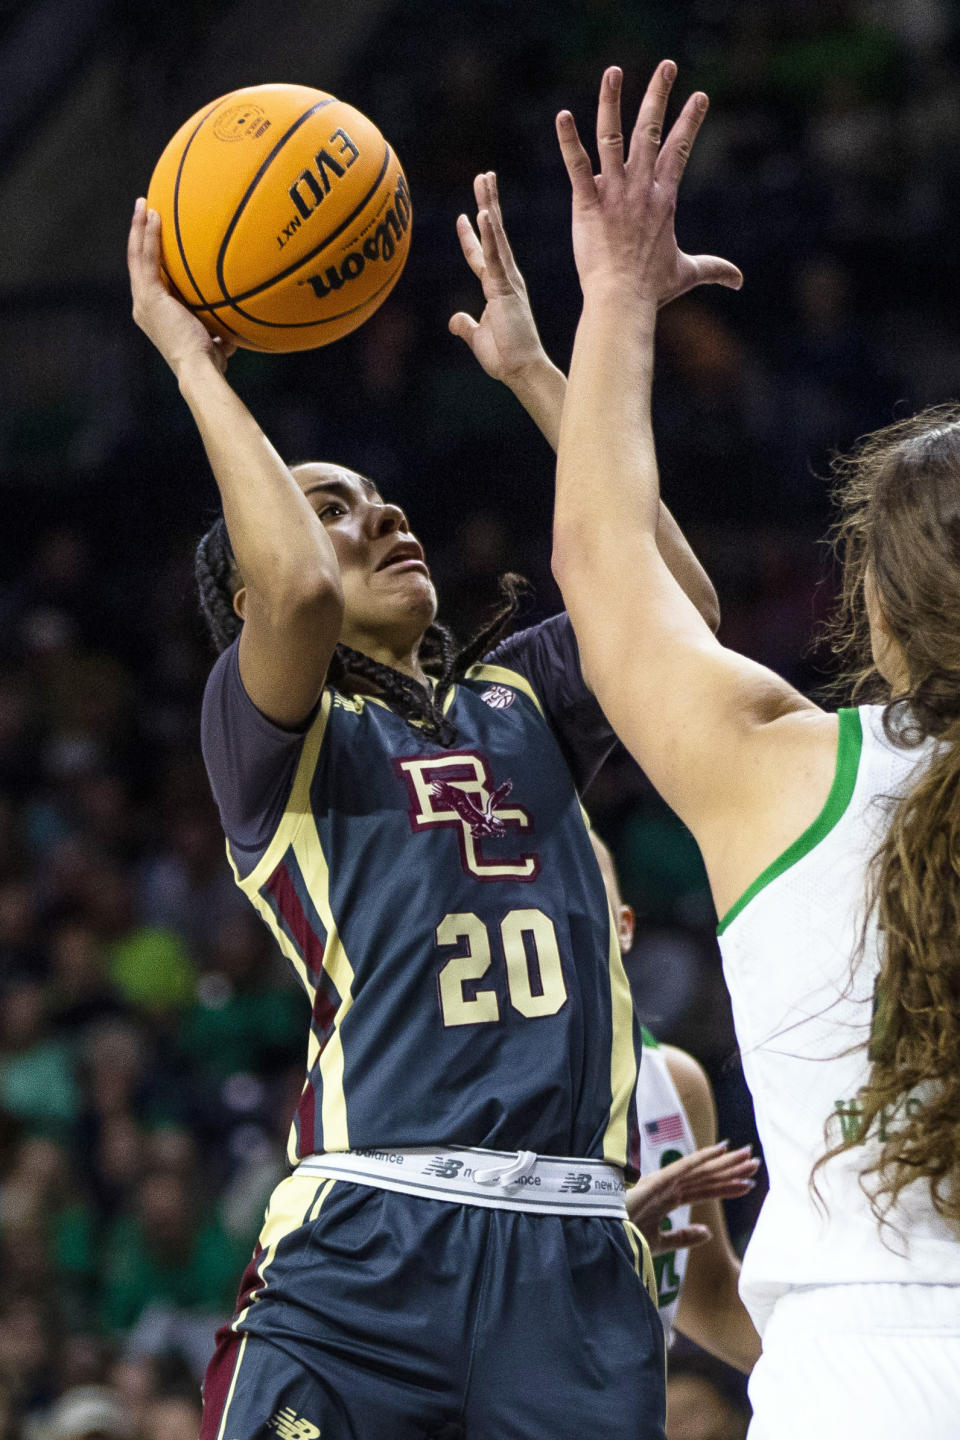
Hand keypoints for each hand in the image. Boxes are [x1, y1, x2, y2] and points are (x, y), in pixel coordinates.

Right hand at [127, 198, 235, 377]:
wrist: (199, 369)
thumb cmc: (209, 363)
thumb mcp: (213, 343)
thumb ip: (217, 334)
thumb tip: (233, 337)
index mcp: (153, 313)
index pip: (148, 277)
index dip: (149, 254)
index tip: (154, 233)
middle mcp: (142, 305)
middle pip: (137, 261)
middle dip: (138, 233)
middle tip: (142, 208)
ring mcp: (143, 300)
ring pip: (137, 255)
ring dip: (139, 227)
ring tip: (143, 203)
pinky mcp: (149, 296)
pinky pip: (146, 258)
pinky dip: (148, 235)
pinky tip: (153, 215)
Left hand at [449, 172, 547, 382]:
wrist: (523, 370)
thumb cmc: (506, 357)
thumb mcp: (478, 337)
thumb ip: (466, 326)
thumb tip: (454, 320)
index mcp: (497, 288)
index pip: (481, 255)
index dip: (472, 235)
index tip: (464, 215)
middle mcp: (505, 278)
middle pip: (492, 234)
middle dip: (487, 203)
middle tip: (483, 176)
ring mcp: (507, 280)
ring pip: (495, 235)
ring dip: (489, 205)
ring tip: (485, 179)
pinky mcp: (505, 288)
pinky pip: (495, 256)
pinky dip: (489, 234)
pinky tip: (484, 213)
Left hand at [555, 63, 741, 307]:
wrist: (622, 301)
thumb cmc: (652, 290)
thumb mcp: (687, 274)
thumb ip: (713, 269)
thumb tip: (740, 280)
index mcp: (664, 198)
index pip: (680, 149)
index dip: (690, 121)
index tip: (699, 95)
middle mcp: (641, 188)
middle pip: (651, 130)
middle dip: (659, 95)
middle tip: (666, 64)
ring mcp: (614, 193)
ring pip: (613, 137)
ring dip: (611, 102)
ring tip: (613, 71)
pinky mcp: (587, 204)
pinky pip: (577, 166)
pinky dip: (569, 141)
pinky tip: (562, 117)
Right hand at [626, 1141, 758, 1253]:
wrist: (602, 1238)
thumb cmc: (625, 1238)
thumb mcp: (660, 1242)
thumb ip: (683, 1237)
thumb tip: (709, 1233)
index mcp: (669, 1198)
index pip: (705, 1190)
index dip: (727, 1186)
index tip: (748, 1182)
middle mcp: (669, 1186)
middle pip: (707, 1177)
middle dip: (732, 1170)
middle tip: (755, 1161)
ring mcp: (664, 1182)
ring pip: (701, 1170)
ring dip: (725, 1163)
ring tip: (748, 1157)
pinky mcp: (657, 1181)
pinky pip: (684, 1167)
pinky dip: (702, 1157)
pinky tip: (720, 1150)